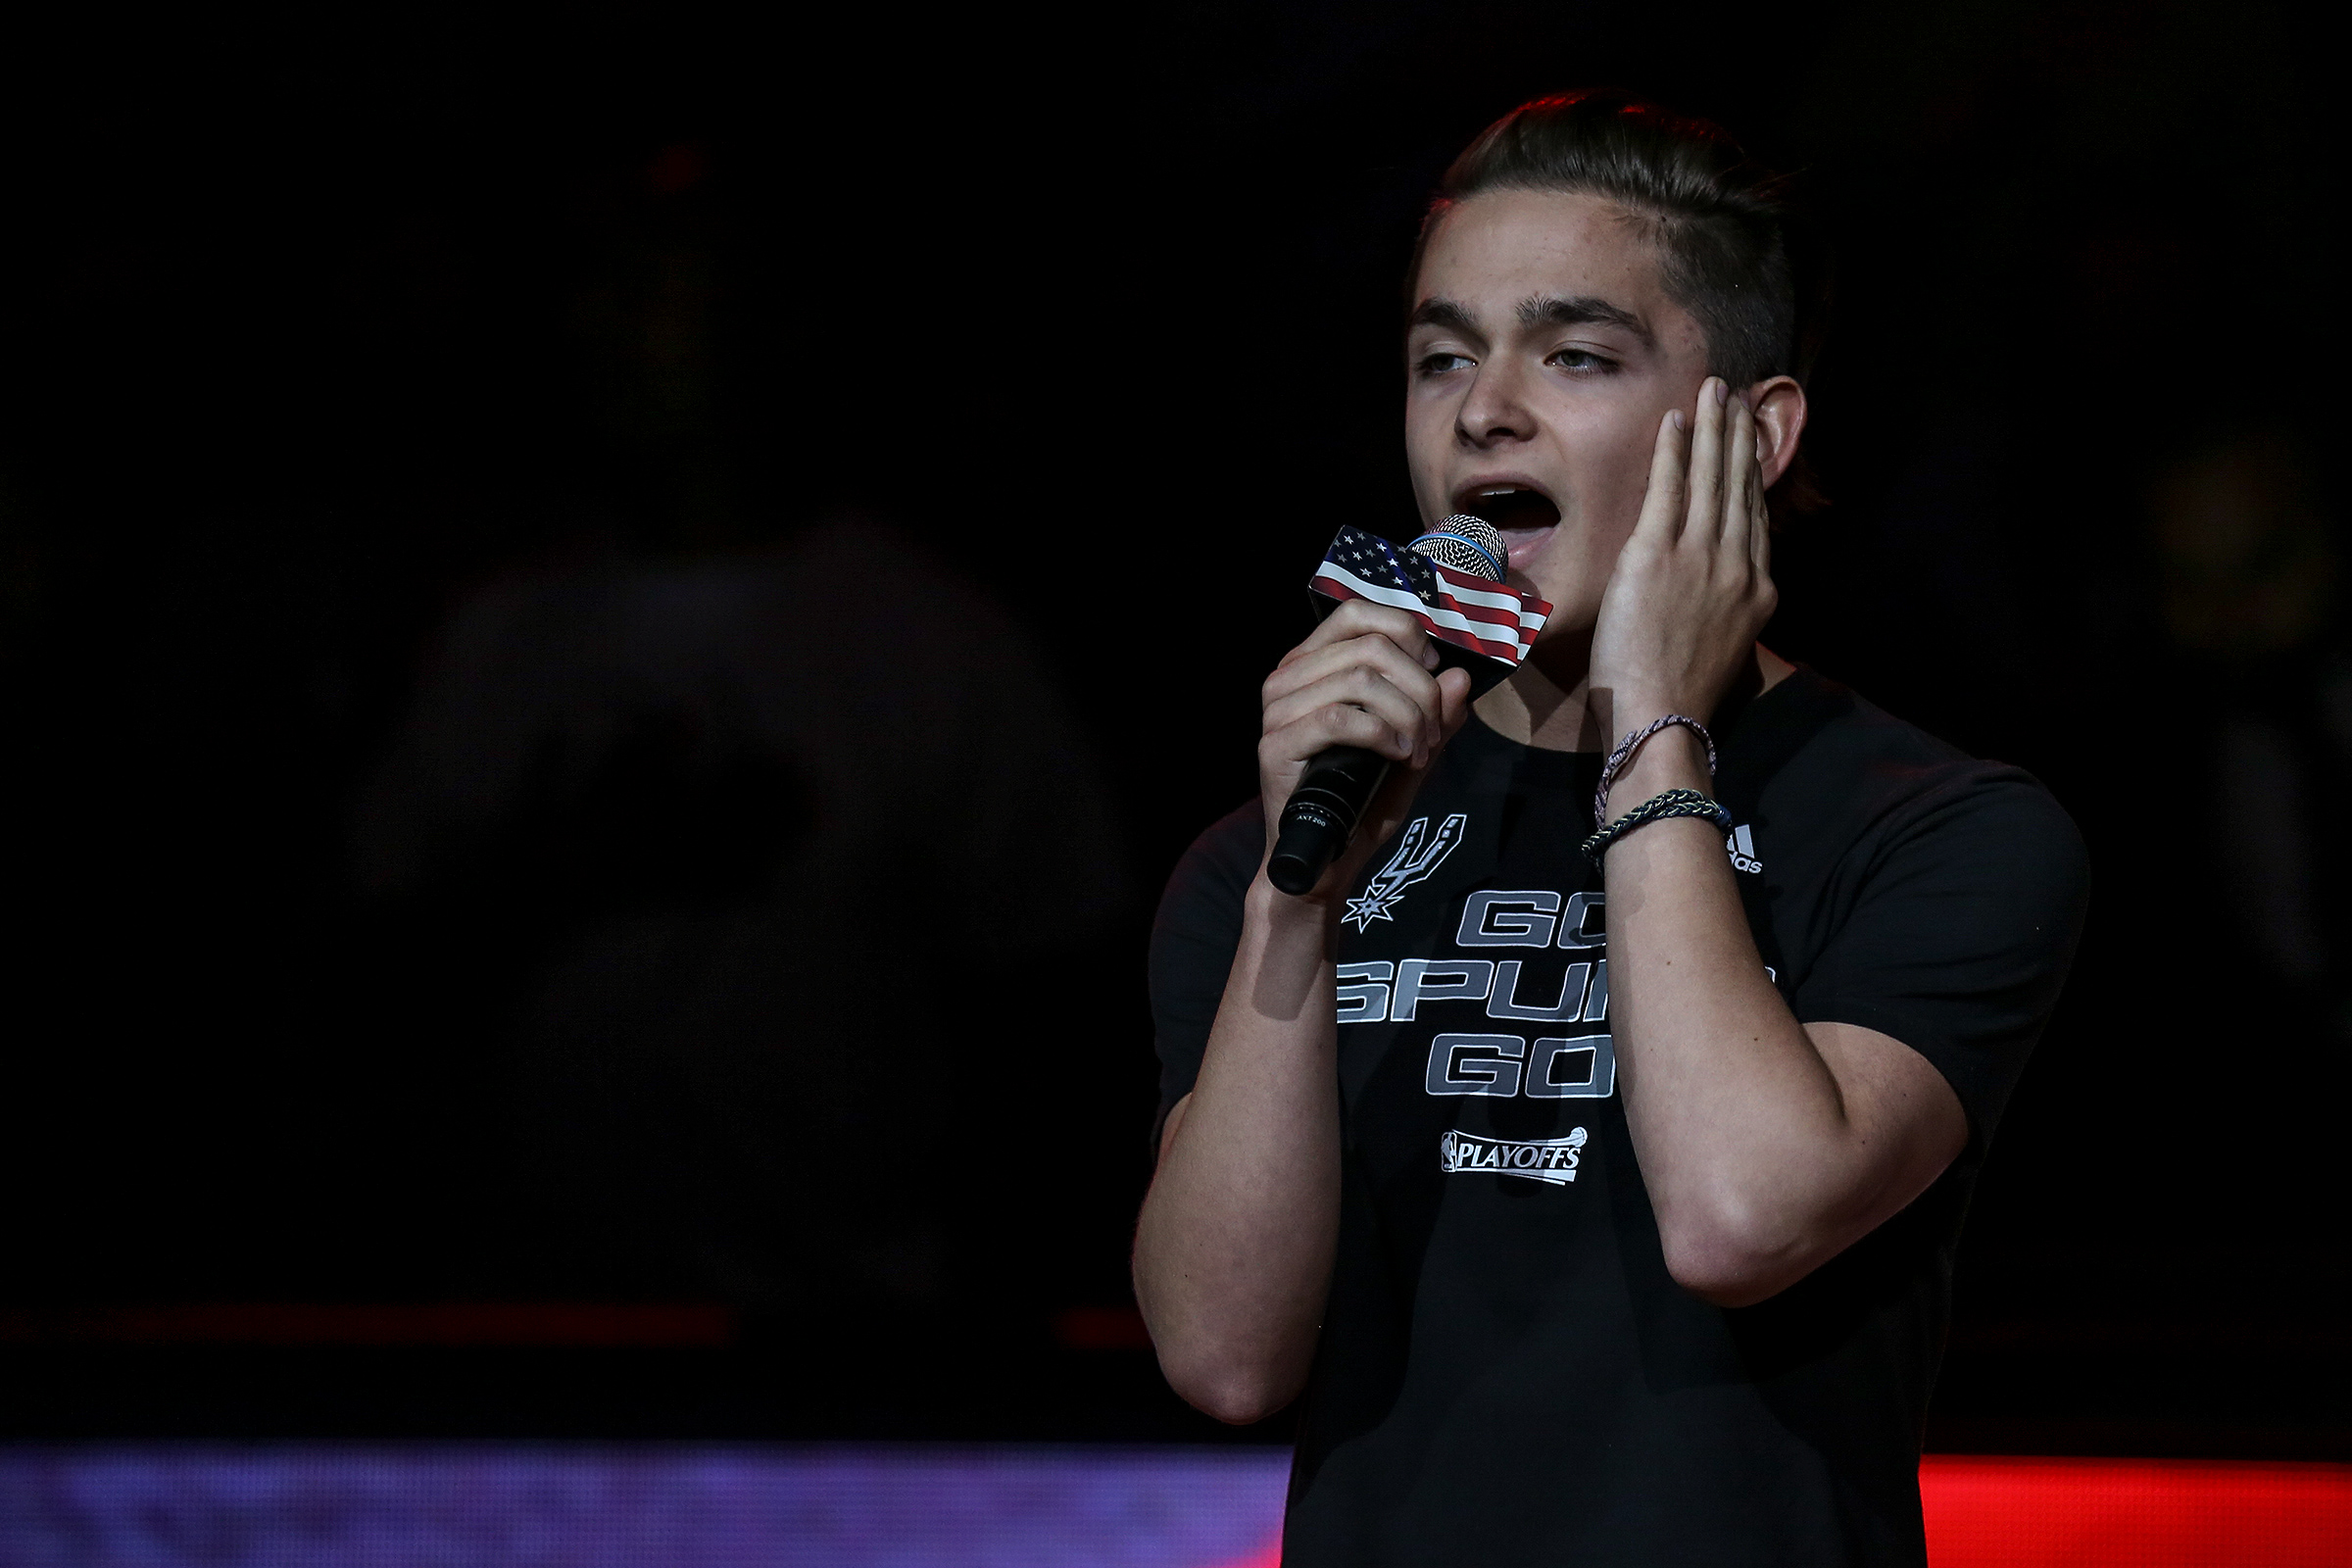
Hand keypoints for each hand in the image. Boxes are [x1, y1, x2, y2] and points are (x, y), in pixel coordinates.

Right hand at [1257, 600, 1472, 901]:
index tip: (1433, 676)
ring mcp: (1277, 711)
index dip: (1407, 635)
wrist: (1327, 862)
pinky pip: (1340, 718)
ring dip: (1407, 715)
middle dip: (1420, 688)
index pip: (1358, 613)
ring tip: (1417, 752)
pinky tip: (1398, 757)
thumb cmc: (1363, 800)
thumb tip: (1461, 677)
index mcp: (1314, 664)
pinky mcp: (1275, 745)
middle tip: (1432, 732)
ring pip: (1360, 680)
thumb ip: (1437, 713)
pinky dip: (1383, 734)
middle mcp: (1288, 677)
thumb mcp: (1414, 748)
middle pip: (1371, 645)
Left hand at [1587, 376, 1776, 744]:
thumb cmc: (1679, 695)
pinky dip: (1672, 450)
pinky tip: (1675, 419)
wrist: (1662, 717)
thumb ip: (1726, 609)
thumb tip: (1713, 593)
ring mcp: (1700, 555)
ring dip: (1713, 427)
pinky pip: (1668, 488)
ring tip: (1714, 391)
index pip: (1753, 517)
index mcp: (1758, 590)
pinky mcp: (1657, 554)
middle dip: (1737, 435)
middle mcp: (1737, 565)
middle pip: (1739, 486)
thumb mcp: (1724, 648)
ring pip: (1711, 476)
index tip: (1750, 442)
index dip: (1751, 473)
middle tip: (1737, 396)